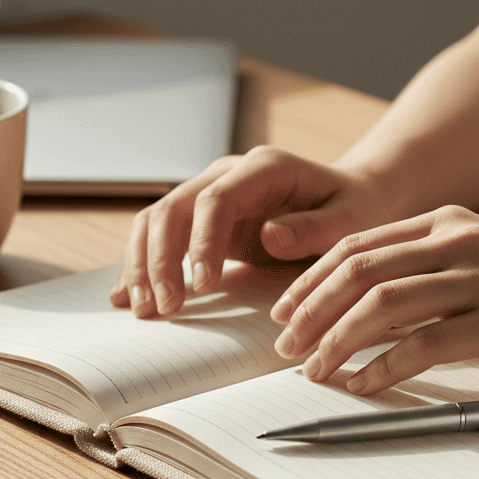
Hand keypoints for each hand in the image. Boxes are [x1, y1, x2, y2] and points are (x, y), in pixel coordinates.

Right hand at [111, 146, 390, 316]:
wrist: (349, 199)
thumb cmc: (354, 209)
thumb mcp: (350, 220)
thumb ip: (314, 229)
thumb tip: (269, 237)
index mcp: (264, 168)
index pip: (216, 199)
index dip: (202, 241)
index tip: (204, 285)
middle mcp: (229, 175)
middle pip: (174, 208)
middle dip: (161, 259)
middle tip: (164, 308)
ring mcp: (210, 195)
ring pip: (157, 220)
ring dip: (144, 264)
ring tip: (145, 310)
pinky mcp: (202, 220)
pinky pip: (161, 236)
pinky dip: (142, 265)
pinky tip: (125, 296)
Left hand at [270, 205, 478, 392]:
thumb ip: (425, 275)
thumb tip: (362, 312)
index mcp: (445, 222)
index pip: (356, 246)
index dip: (310, 280)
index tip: (284, 311)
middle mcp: (457, 240)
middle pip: (358, 272)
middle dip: (311, 312)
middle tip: (286, 347)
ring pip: (382, 305)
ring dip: (336, 342)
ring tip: (314, 370)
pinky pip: (424, 345)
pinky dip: (383, 368)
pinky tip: (363, 386)